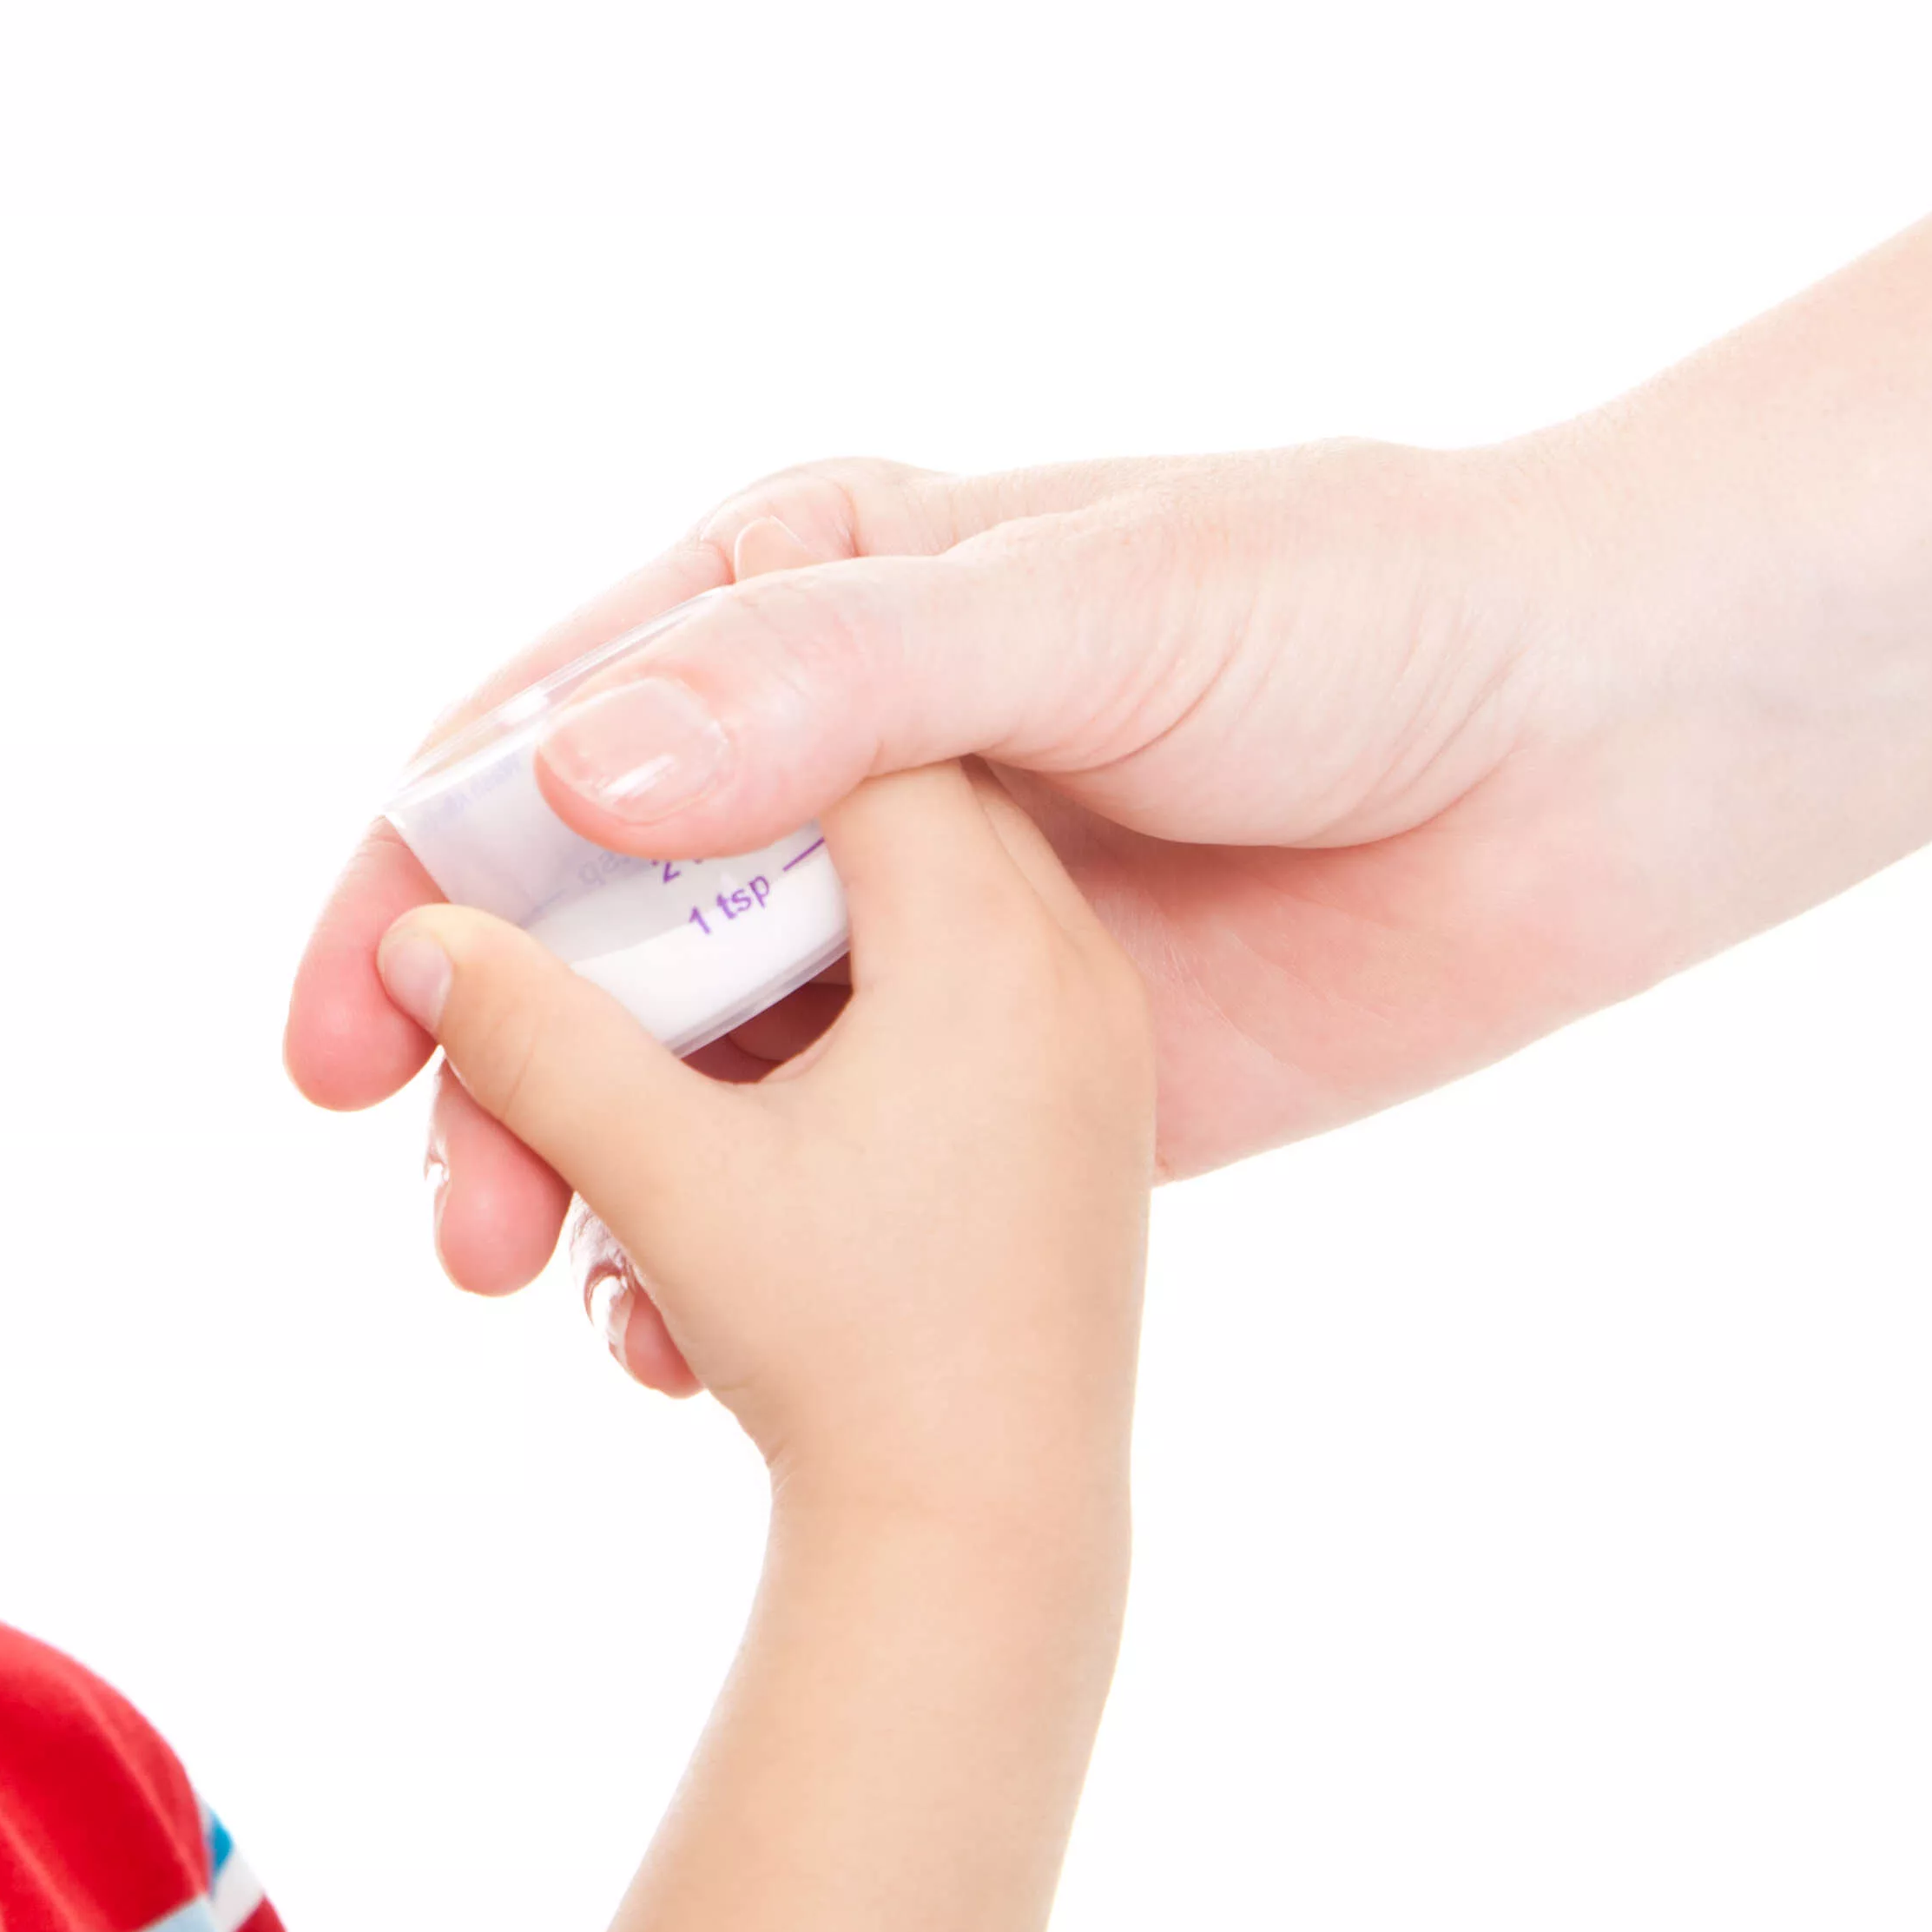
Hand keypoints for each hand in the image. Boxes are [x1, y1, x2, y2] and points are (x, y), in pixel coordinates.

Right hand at [296, 439, 1754, 1299]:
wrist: (1597, 754)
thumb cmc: (1358, 620)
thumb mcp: (1087, 614)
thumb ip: (828, 687)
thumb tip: (573, 776)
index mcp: (803, 593)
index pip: (542, 739)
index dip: (414, 887)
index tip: (334, 1045)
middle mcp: (819, 751)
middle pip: (576, 923)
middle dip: (483, 1070)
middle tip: (453, 1232)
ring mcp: (896, 919)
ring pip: (666, 1055)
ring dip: (573, 1173)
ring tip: (542, 1294)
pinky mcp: (979, 1063)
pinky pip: (791, 1159)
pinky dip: (702, 1245)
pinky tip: (665, 1338)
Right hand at [373, 763, 1152, 1515]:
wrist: (1020, 1605)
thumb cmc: (895, 1377)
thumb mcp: (692, 1189)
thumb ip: (549, 1037)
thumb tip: (425, 941)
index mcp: (980, 914)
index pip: (758, 741)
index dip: (589, 765)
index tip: (454, 858)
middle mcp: (1020, 959)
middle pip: (742, 884)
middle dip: (561, 988)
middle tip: (413, 1089)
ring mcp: (1024, 1065)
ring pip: (769, 1011)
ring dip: (614, 1105)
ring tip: (495, 1247)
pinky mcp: (1009, 1163)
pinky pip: (828, 1103)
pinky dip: (706, 1168)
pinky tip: (632, 1312)